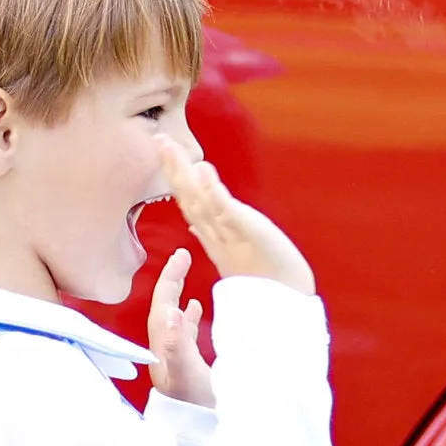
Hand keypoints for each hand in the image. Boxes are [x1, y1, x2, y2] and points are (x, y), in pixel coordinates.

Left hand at [145, 243, 215, 406]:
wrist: (200, 436)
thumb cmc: (198, 408)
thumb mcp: (190, 374)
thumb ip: (178, 344)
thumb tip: (171, 309)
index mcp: (163, 348)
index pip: (162, 304)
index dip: (170, 278)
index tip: (182, 255)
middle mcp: (165, 352)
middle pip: (164, 308)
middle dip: (172, 281)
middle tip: (183, 256)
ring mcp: (175, 360)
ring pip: (173, 320)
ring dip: (178, 297)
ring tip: (186, 277)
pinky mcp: (186, 368)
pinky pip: (183, 335)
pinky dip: (188, 317)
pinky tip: (195, 310)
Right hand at [155, 135, 313, 295]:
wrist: (287, 305)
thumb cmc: (267, 279)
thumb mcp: (237, 251)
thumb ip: (216, 232)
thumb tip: (197, 223)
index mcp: (215, 238)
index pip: (190, 203)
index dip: (176, 178)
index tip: (163, 150)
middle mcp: (218, 236)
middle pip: (190, 199)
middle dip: (173, 169)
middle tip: (159, 140)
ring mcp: (231, 236)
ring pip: (201, 203)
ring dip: (185, 174)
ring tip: (171, 148)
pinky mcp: (249, 236)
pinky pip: (227, 213)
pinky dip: (214, 192)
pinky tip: (204, 171)